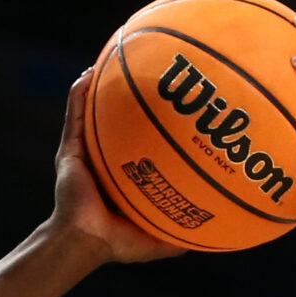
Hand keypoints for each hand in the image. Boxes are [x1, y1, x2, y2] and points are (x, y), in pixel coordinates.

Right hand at [52, 71, 184, 265]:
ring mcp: (89, 150)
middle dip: (136, 89)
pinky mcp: (70, 150)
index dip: (163, 115)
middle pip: (124, 115)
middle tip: (158, 65)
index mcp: (132, 169)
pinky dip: (78, 95)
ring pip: (96, 108)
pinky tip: (88, 74)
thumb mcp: (164, 238)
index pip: (149, 136)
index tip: (184, 94)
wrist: (85, 242)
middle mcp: (111, 155)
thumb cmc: (121, 242)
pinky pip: (74, 116)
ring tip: (117, 53)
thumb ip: (190, 231)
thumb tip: (225, 228)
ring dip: (103, 82)